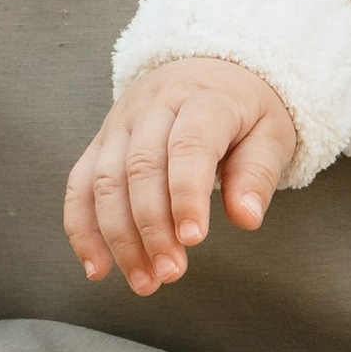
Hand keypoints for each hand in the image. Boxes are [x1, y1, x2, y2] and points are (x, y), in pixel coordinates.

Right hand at [65, 58, 297, 293]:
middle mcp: (153, 106)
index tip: (194, 239)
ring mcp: (120, 123)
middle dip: (151, 227)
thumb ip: (258, 173)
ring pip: (105, 180)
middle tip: (171, 273)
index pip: (188, 146)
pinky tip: (97, 267)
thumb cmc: (246, 111)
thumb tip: (246, 218)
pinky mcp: (101, 142)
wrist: (211, 70)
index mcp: (203, 98)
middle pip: (140, 167)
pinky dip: (82, 229)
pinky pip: (79, 185)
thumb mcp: (271, 133)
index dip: (187, 194)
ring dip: (118, 237)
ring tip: (144, 281)